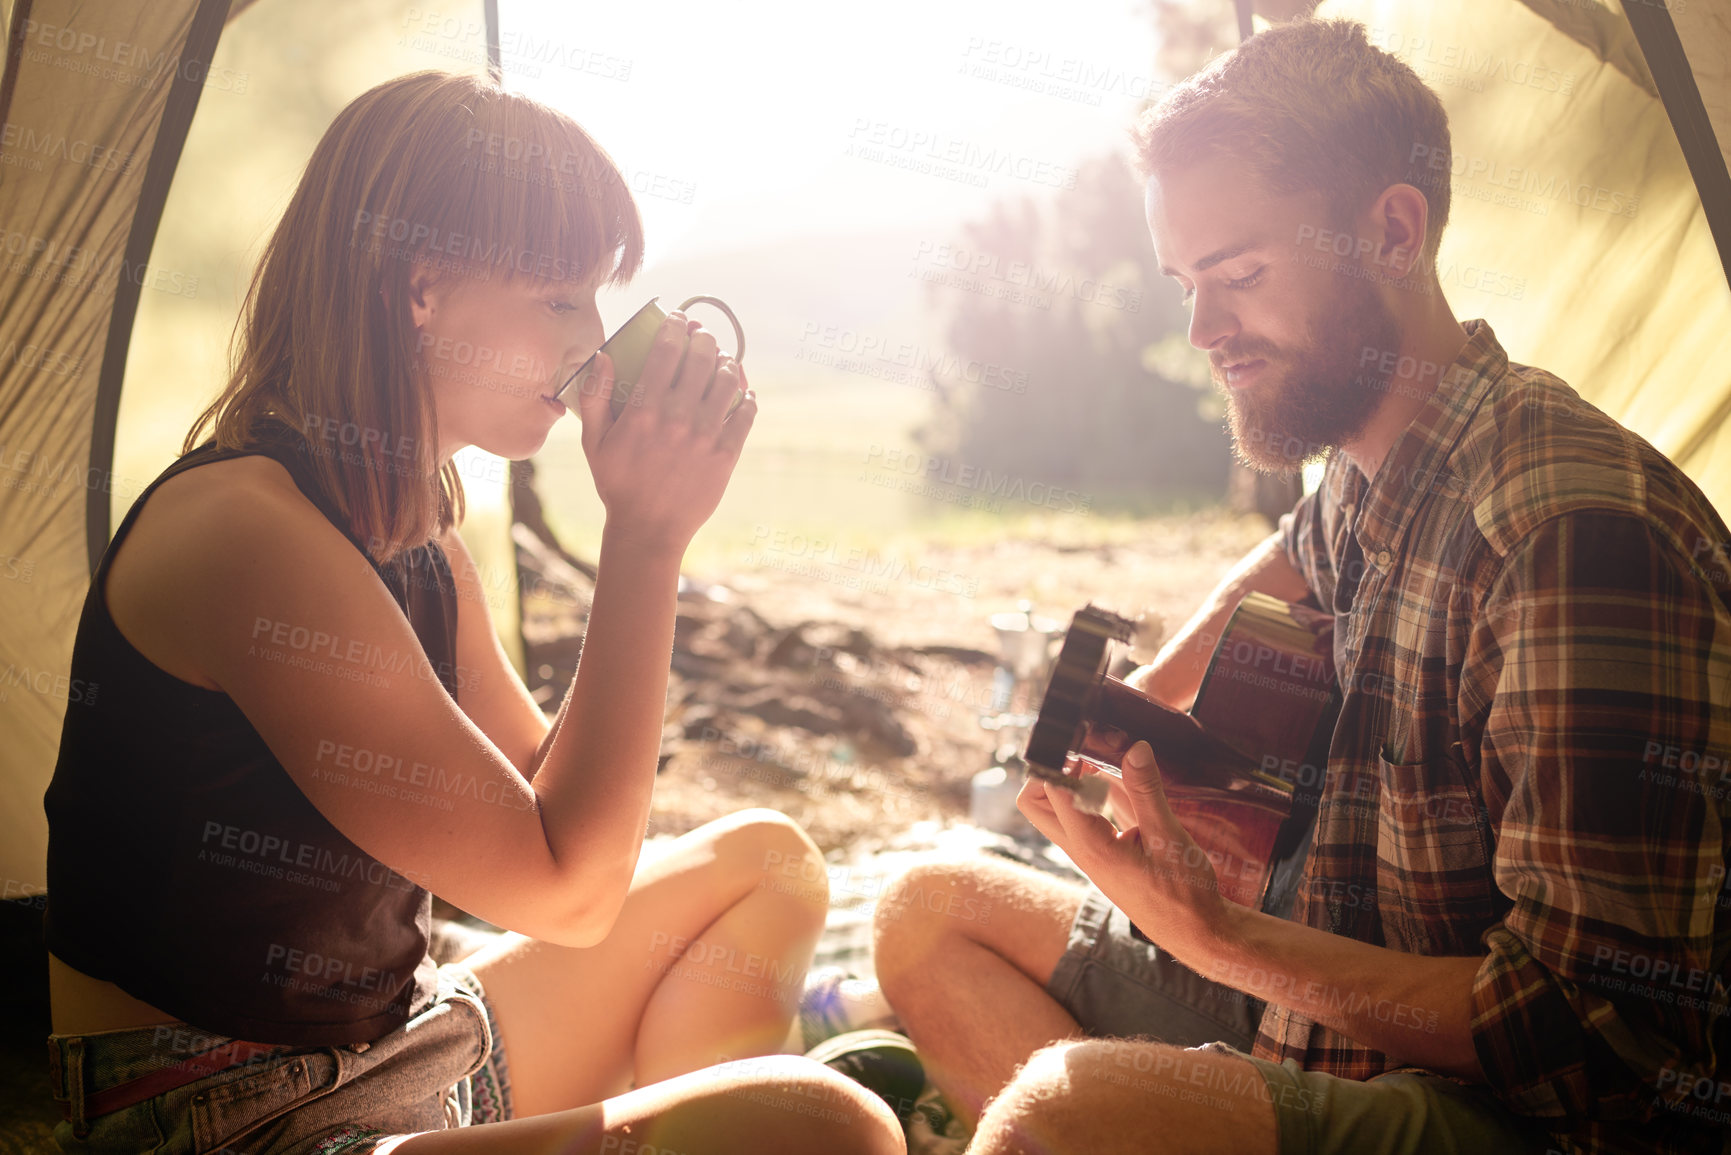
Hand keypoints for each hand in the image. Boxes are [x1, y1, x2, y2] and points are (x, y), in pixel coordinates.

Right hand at [572, 313, 756, 553]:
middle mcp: (677, 416)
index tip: (678, 319)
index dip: (675, 326)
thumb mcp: (594, 441)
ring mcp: (705, 435)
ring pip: (727, 381)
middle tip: (703, 337)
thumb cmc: (617, 484)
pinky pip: (745, 414)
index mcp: (644, 409)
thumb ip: (595, 397)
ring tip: (723, 362)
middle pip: (701, 358)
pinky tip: (744, 394)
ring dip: (727, 364)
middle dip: (704, 338)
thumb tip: (602, 357)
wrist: (649, 528)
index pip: (666, 350)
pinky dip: (747, 398)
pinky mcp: (726, 454)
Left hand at [1016, 741, 1227, 948]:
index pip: (1054, 792)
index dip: (1068, 762)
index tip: (1093, 745)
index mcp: (1091, 846)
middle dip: (1051, 772)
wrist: (1192, 930)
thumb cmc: (1183, 892)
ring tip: (1105, 765)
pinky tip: (1120, 787)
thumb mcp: (1169, 837)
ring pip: (1053, 810)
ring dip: (1070, 783)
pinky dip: (1090, 797)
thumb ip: (1146, 791)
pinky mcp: (1097, 854)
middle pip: (1034, 802)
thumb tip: (1134, 748)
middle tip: (1087, 757)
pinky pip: (1079, 818)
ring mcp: (1085, 853)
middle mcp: (1079, 850)